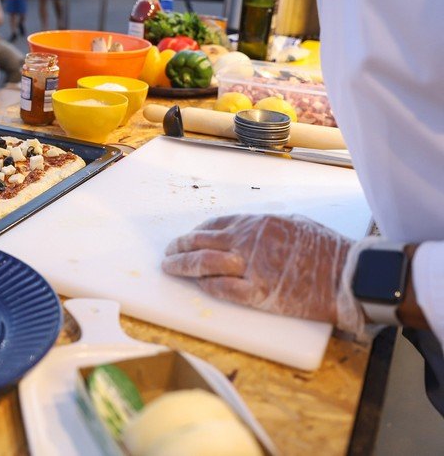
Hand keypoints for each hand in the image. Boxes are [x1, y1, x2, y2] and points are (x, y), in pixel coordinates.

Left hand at [161, 214, 365, 334]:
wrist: (348, 274)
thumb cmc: (326, 248)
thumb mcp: (292, 223)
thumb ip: (264, 227)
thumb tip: (246, 231)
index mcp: (256, 223)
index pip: (214, 225)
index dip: (195, 233)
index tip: (187, 239)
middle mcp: (248, 241)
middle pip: (201, 242)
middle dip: (179, 248)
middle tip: (168, 253)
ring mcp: (252, 267)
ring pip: (204, 264)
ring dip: (182, 266)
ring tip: (170, 268)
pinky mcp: (259, 293)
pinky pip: (223, 289)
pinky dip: (208, 287)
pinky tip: (199, 286)